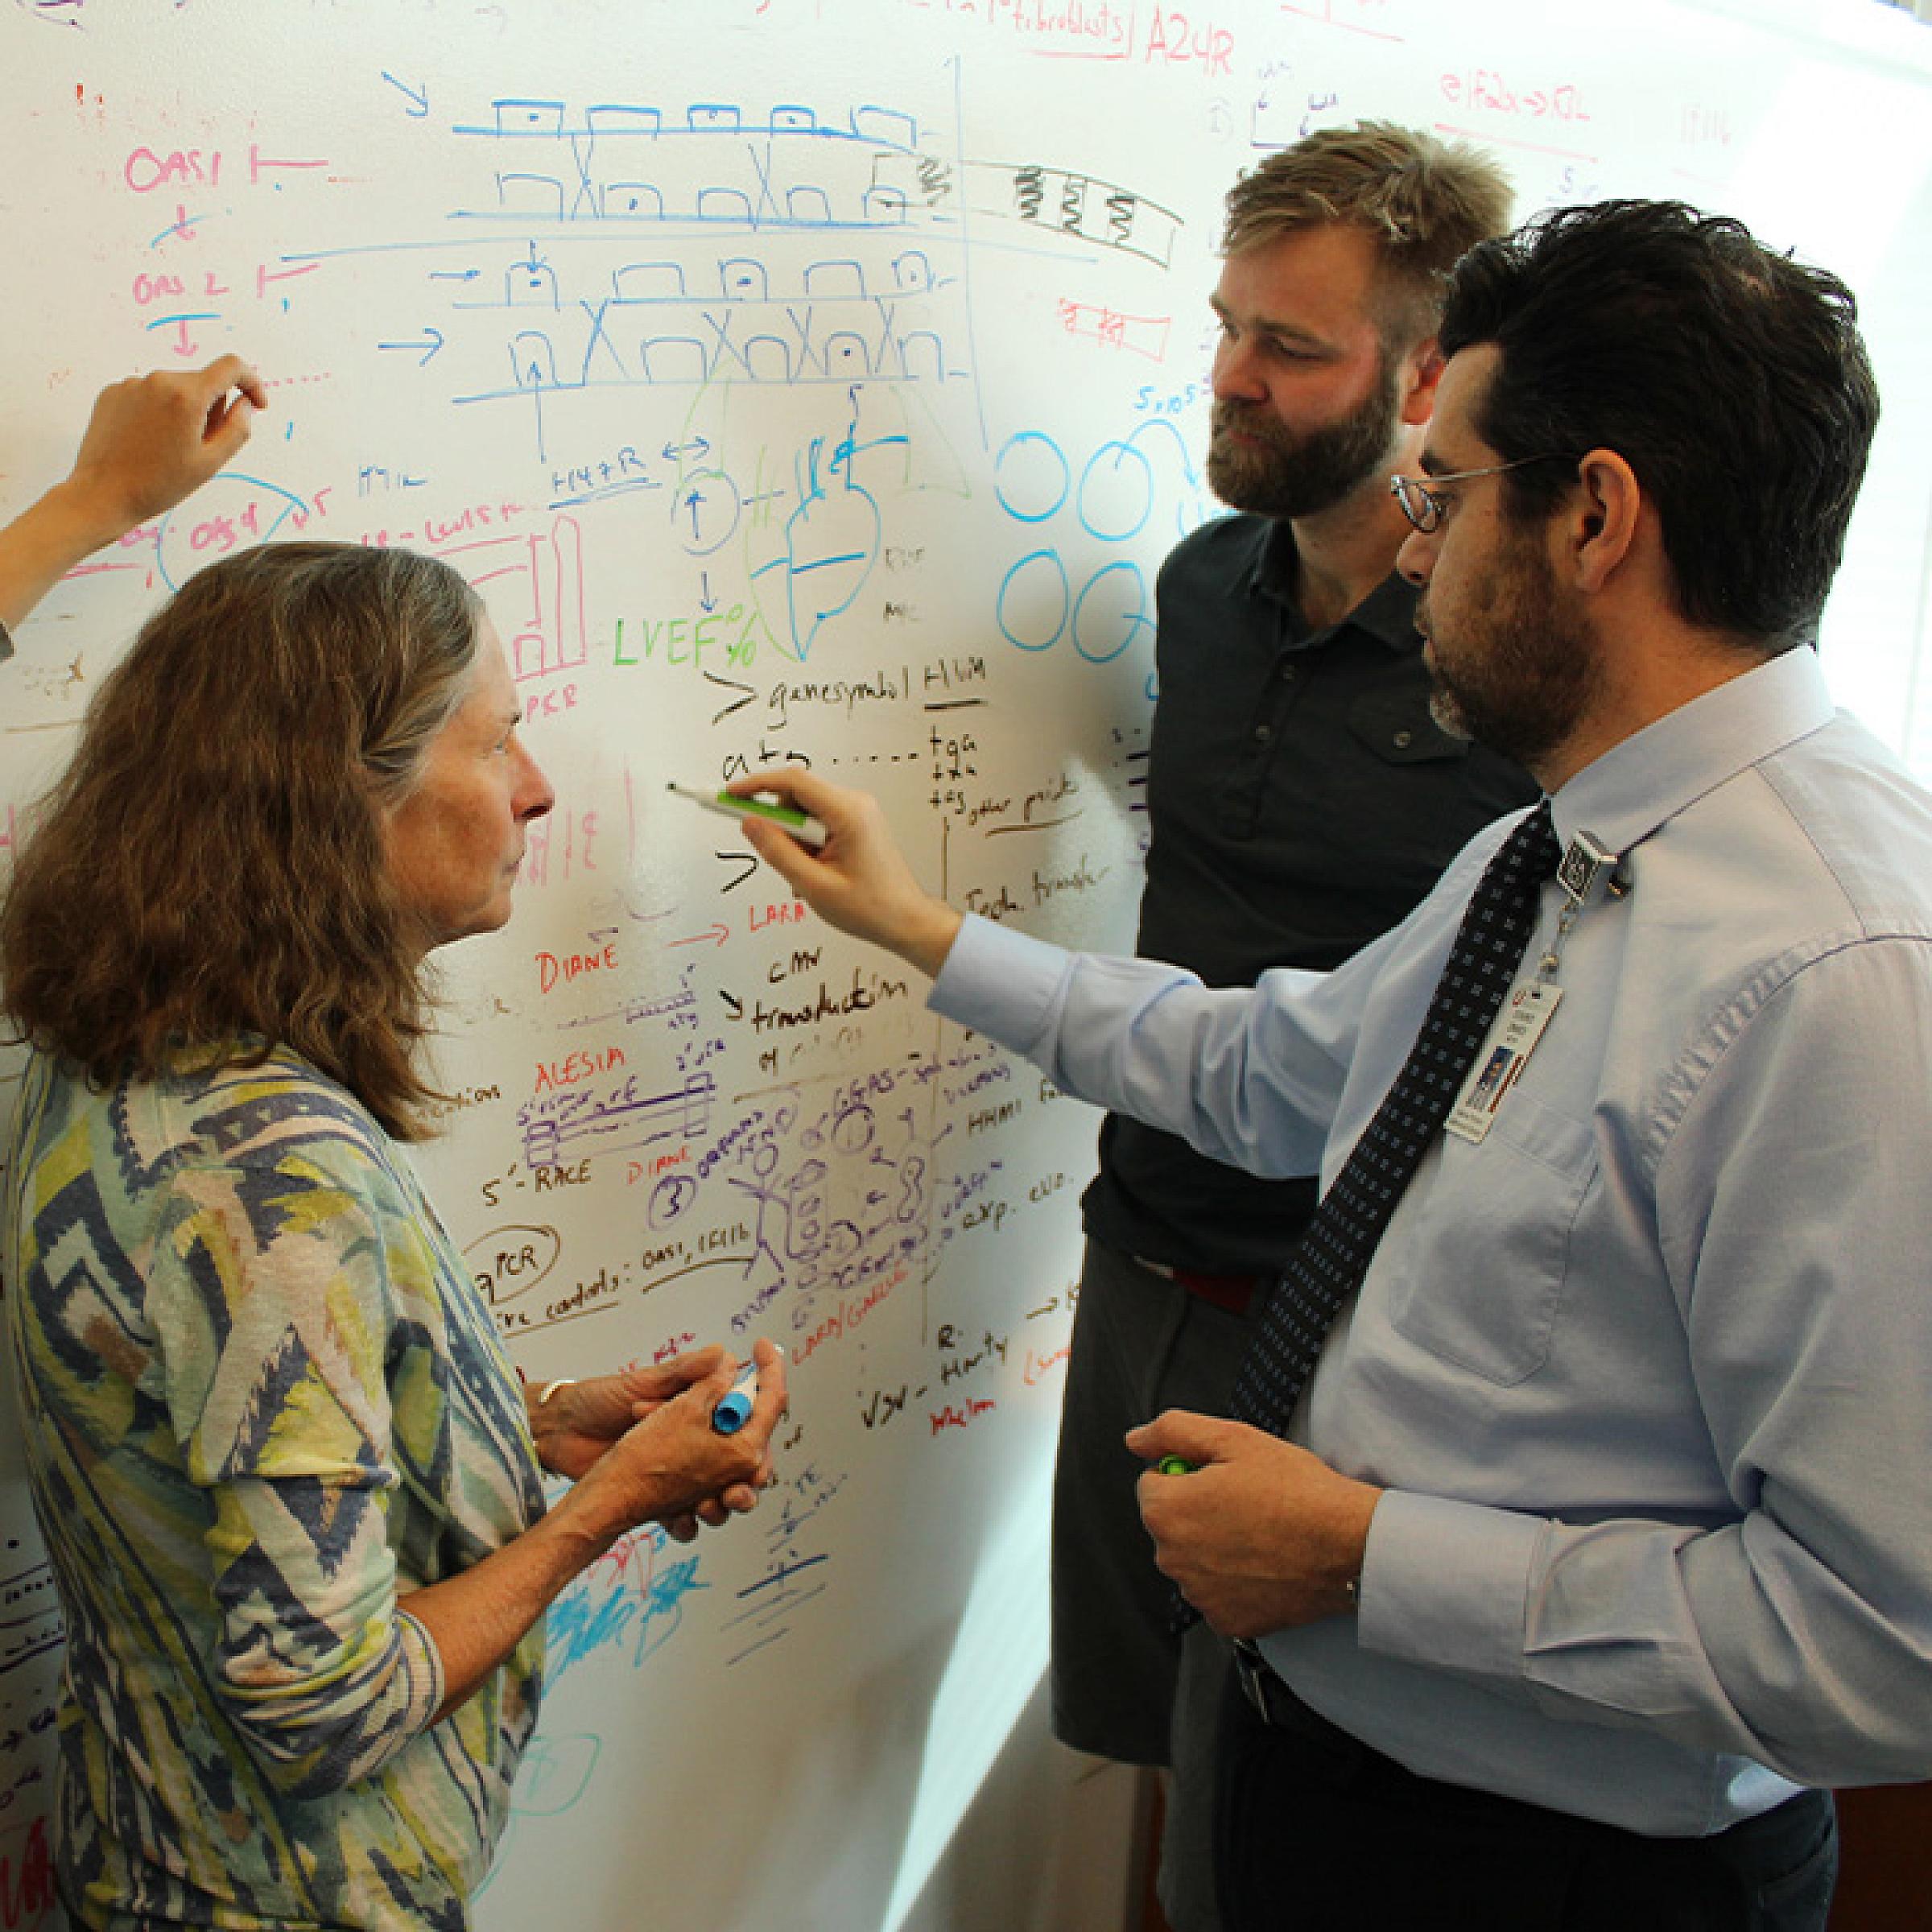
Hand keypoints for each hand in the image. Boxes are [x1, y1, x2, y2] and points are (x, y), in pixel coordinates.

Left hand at [59, 354, 266, 540]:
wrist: (102, 494)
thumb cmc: (158, 485)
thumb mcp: (211, 462)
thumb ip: (238, 428)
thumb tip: (245, 404)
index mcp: (186, 396)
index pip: (232, 367)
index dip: (251, 382)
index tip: (256, 404)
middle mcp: (158, 380)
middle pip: (202, 382)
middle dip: (211, 408)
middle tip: (201, 446)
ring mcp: (132, 384)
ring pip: (175, 390)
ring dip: (183, 411)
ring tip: (169, 448)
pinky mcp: (112, 392)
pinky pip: (149, 395)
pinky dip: (157, 413)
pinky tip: (148, 441)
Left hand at [562, 1337, 788, 1551]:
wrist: (561, 1432)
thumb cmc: (600, 1400)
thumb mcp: (641, 1382)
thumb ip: (682, 1372)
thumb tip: (722, 1355)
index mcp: (701, 1406)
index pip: (746, 1417)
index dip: (758, 1432)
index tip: (757, 1446)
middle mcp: (698, 1440)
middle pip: (741, 1464)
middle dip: (746, 1481)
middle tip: (738, 1491)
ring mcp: (681, 1471)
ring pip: (718, 1495)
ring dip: (720, 1506)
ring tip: (709, 1507)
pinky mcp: (662, 1496)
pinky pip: (685, 1517)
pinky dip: (685, 1523)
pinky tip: (679, 1520)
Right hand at [728, 765, 963, 977]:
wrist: (907, 921)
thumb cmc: (871, 907)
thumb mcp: (814, 885)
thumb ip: (778, 851)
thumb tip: (750, 824)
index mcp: (849, 812)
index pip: (792, 782)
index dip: (755, 785)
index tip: (729, 796)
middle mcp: (855, 804)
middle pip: (797, 797)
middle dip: (779, 825)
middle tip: (779, 858)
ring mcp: (858, 813)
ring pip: (805, 813)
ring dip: (794, 841)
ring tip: (808, 876)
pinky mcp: (856, 825)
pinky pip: (818, 824)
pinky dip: (807, 845)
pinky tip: (817, 873)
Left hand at [1128, 1410, 1381, 1638]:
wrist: (1347, 1545)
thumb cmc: (1295, 1489)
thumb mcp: (1233, 1438)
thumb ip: (1173, 1431)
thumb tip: (1135, 1440)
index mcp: (1165, 1511)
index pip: (1152, 1482)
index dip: (1188, 1471)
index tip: (1223, 1474)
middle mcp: (1172, 1559)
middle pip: (1170, 1523)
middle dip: (1196, 1509)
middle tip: (1246, 1499)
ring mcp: (1199, 1595)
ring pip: (1193, 1559)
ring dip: (1213, 1545)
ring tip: (1260, 1530)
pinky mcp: (1227, 1621)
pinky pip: (1217, 1593)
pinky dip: (1233, 1580)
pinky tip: (1265, 1563)